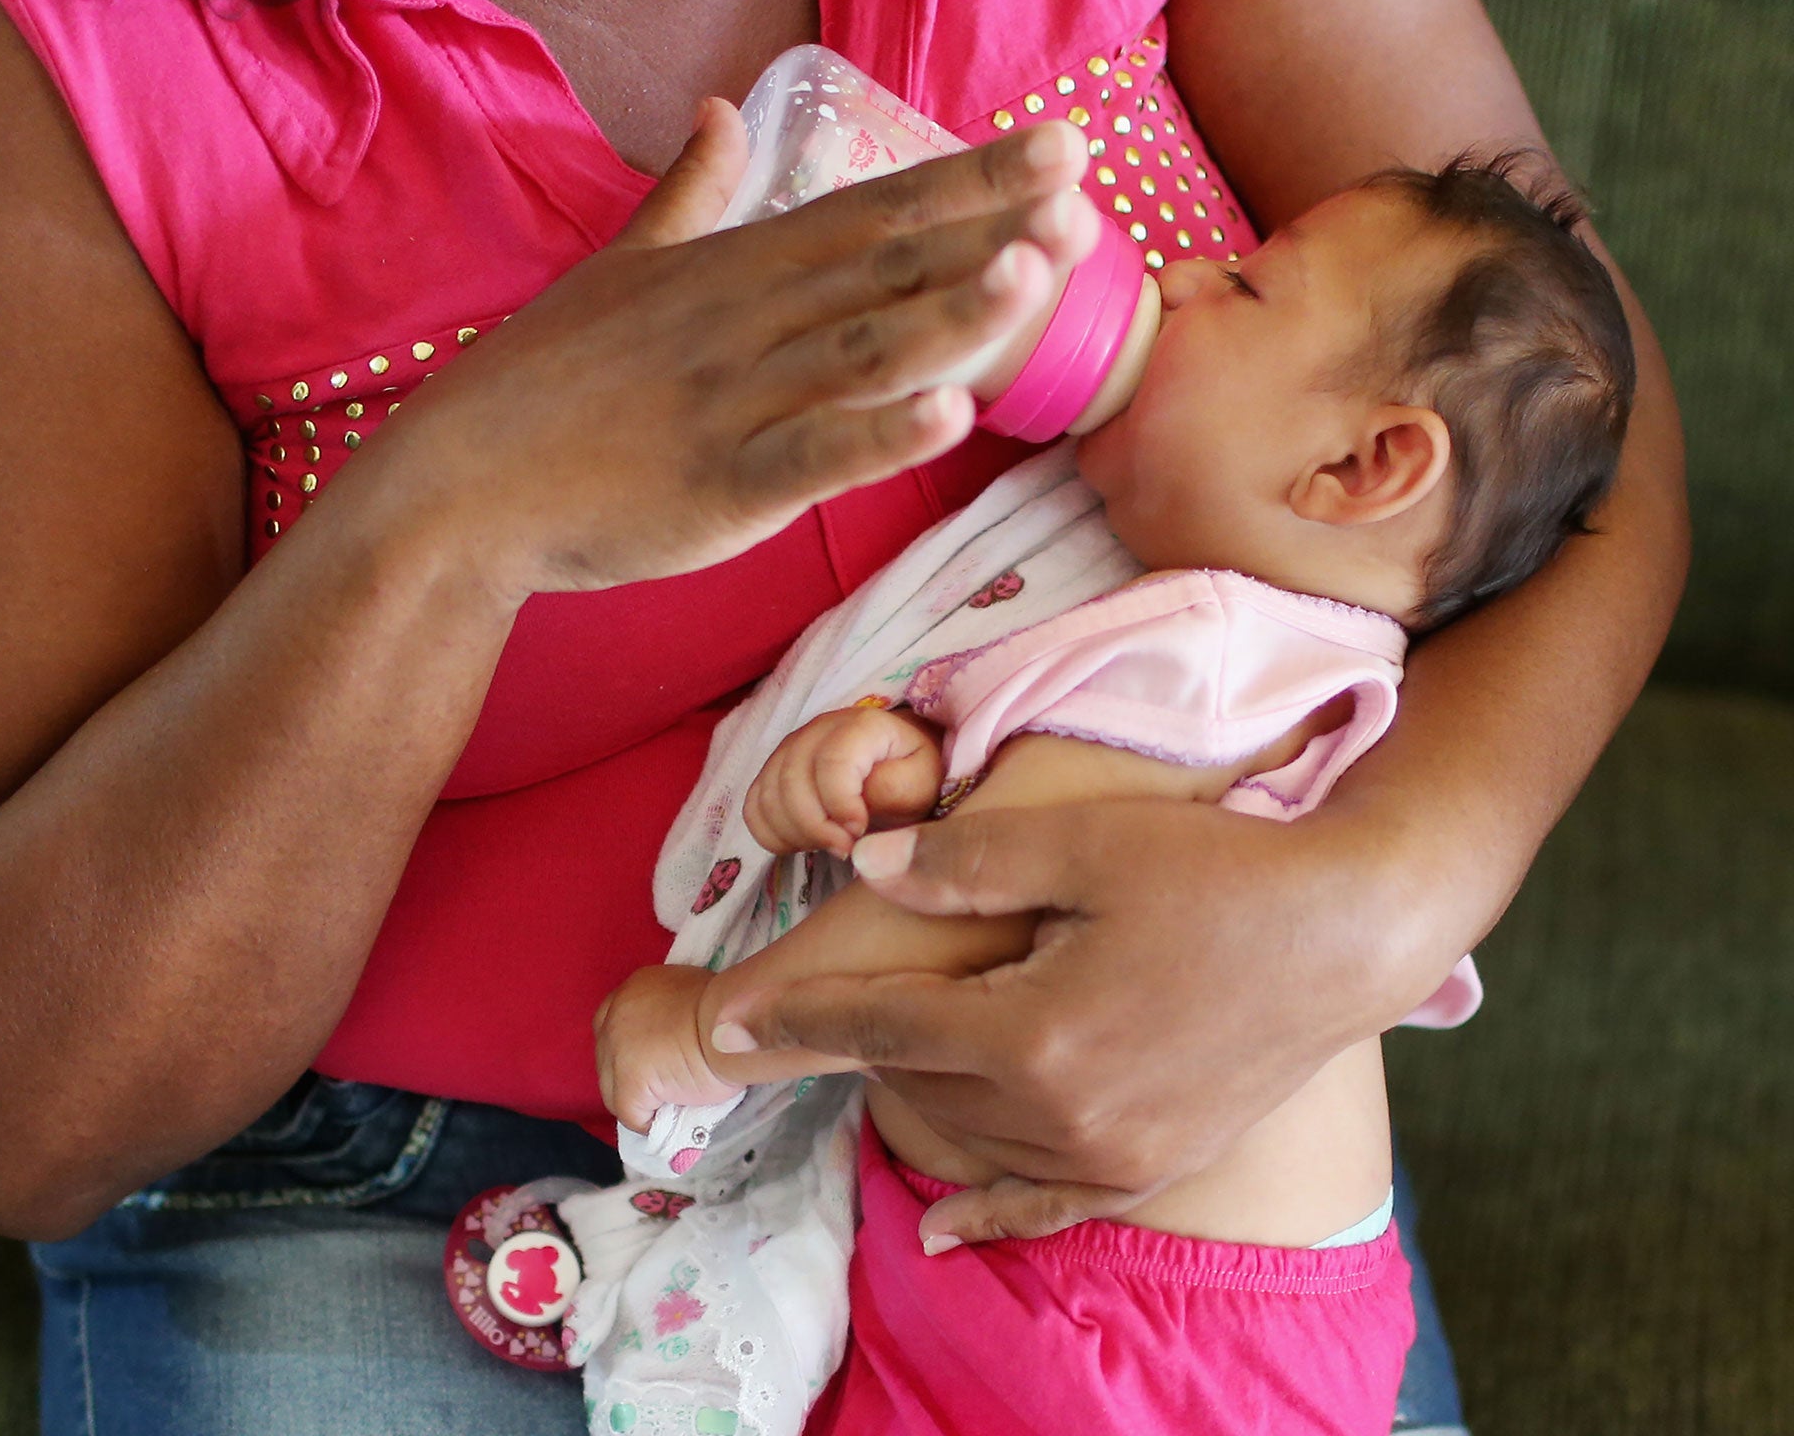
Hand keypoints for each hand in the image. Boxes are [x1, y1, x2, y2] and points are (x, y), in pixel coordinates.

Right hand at [369, 101, 1103, 598]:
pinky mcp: (717, 487)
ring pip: (861, 348)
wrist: (457, 485)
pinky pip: (810, 457)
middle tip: (1085, 187)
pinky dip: (878, 436)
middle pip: (885, 267)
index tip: (1057, 145)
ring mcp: (733, 404)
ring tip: (1040, 270)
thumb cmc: (539, 382)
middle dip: (990, 226)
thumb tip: (724, 112)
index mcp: (734, 268)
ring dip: (953, 310)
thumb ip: (689, 194)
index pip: (871, 211)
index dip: (968, 178)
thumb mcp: (619, 266)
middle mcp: (745, 323)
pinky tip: (951, 413)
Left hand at [592, 965, 740, 1133]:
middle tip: (659, 1085)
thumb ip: (670, 1015)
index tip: (649, 1059)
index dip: (628, 1046)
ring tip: (668, 1104)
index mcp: (635, 988)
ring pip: (613, 1089)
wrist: (736, 1025)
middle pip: (606, 1056)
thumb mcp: (692, 999)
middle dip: (627, 1073)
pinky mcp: (630, 1080)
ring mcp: (617, 1048)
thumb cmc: (727, 1012)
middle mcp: (617, 1013)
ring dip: (638, 1099)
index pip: (611, 1021)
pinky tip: (669, 1119)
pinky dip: (648, 1121)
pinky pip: (631, 1113)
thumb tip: (671, 1041)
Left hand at [712, 798, 1443, 1246]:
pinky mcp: (1151, 1166)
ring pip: (968, 1134)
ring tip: (888, 1045)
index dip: (800, 1013)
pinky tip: (942, 1233)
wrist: (1351, 928)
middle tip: (816, 1002)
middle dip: (861, 1037)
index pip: (882, 1022)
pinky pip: (1048, 1208)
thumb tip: (866, 873)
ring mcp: (1111, 1155)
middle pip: (918, 1080)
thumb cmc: (1218, 871)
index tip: (726, 1015)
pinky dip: (990, 1216)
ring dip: (918, 1089)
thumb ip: (965, 863)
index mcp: (1033, 1033)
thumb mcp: (1085, 844)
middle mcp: (1063, 1115)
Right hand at [743, 708, 943, 857]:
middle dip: (817, 827)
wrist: (901, 765)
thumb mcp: (923, 782)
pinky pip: (753, 808)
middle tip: (847, 848)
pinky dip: (772, 835)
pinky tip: (805, 843)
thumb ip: (895, 790)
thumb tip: (854, 811)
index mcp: (859, 726)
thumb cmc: (915, 774)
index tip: (859, 830)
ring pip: (767, 797)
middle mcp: (815, 730)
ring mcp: (789, 750)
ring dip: (796, 834)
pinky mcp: (773, 773)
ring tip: (830, 845)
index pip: (830, 763)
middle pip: (791, 782)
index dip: (840, 805)